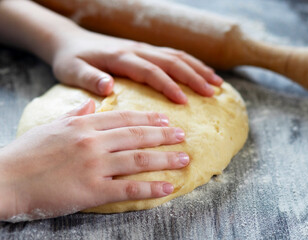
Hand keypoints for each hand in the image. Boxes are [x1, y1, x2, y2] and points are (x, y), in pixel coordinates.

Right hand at [0, 100, 188, 220]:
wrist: (5, 179)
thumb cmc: (27, 152)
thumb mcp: (52, 126)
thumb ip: (77, 113)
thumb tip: (93, 102)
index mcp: (84, 124)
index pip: (124, 118)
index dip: (149, 119)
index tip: (166, 120)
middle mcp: (93, 141)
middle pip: (137, 136)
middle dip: (165, 136)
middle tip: (183, 135)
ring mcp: (94, 165)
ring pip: (139, 159)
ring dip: (165, 159)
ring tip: (184, 159)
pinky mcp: (92, 190)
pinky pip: (128, 188)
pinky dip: (151, 188)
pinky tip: (168, 187)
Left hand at [50, 28, 222, 103]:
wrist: (70, 41)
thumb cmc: (71, 60)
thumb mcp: (72, 71)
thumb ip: (88, 78)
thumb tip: (108, 86)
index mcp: (121, 58)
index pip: (151, 71)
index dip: (169, 85)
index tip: (184, 102)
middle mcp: (136, 50)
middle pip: (171, 61)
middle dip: (193, 77)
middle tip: (212, 93)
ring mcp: (143, 48)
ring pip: (177, 56)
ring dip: (198, 69)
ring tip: (217, 84)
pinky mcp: (145, 50)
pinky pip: (173, 55)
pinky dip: (192, 63)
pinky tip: (203, 73)